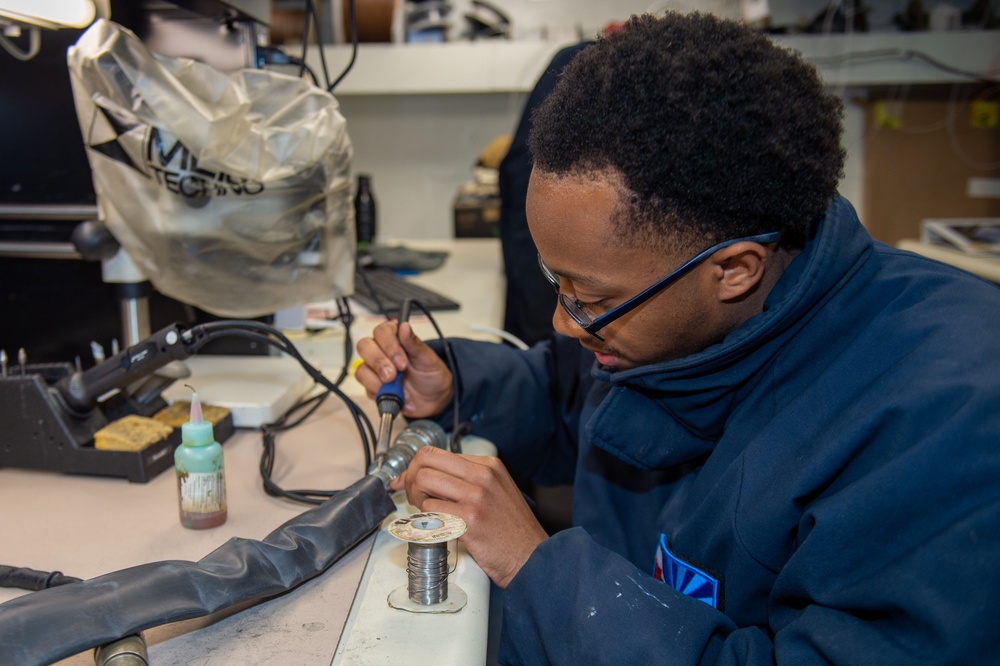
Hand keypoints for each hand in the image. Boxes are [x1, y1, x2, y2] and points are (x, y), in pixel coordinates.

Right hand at [355, 320, 453, 417]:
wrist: (434, 400)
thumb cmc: (432, 375)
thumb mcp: (428, 359)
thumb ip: (415, 344)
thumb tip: (404, 326)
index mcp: (396, 338)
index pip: (382, 332)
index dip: (389, 346)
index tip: (402, 362)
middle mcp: (382, 351)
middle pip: (365, 347)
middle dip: (379, 363)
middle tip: (393, 376)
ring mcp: (375, 369)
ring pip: (362, 369)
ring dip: (379, 382)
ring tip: (399, 390)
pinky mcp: (372, 386)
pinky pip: (366, 389)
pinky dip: (382, 395)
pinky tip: (399, 397)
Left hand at [391, 446, 547, 587]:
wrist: (531, 558)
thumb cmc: (511, 530)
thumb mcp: (495, 491)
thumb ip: (464, 480)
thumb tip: (424, 475)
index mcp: (488, 465)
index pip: (436, 453)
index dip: (414, 467)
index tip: (406, 481)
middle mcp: (482, 475)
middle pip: (425, 461)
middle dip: (409, 478)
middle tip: (413, 497)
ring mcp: (476, 496)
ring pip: (423, 482)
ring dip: (416, 499)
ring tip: (426, 513)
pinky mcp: (469, 520)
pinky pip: (430, 509)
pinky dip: (426, 518)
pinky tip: (437, 526)